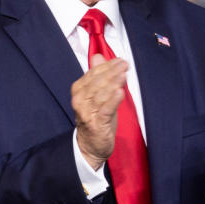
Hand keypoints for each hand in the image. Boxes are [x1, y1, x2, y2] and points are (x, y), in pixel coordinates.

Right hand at [71, 54, 127, 170]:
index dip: (107, 65)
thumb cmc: (95, 118)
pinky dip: (112, 100)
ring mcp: (87, 112)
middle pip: (97, 81)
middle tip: (125, 64)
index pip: (93, 73)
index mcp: (79, 90)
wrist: (90, 146)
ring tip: (124, 74)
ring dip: (113, 82)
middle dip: (112, 71)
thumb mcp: (96, 95)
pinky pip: (105, 110)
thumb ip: (97, 75)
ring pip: (101, 94)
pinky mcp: (96, 124)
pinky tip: (120, 92)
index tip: (120, 60)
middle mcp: (80, 100)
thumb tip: (98, 57)